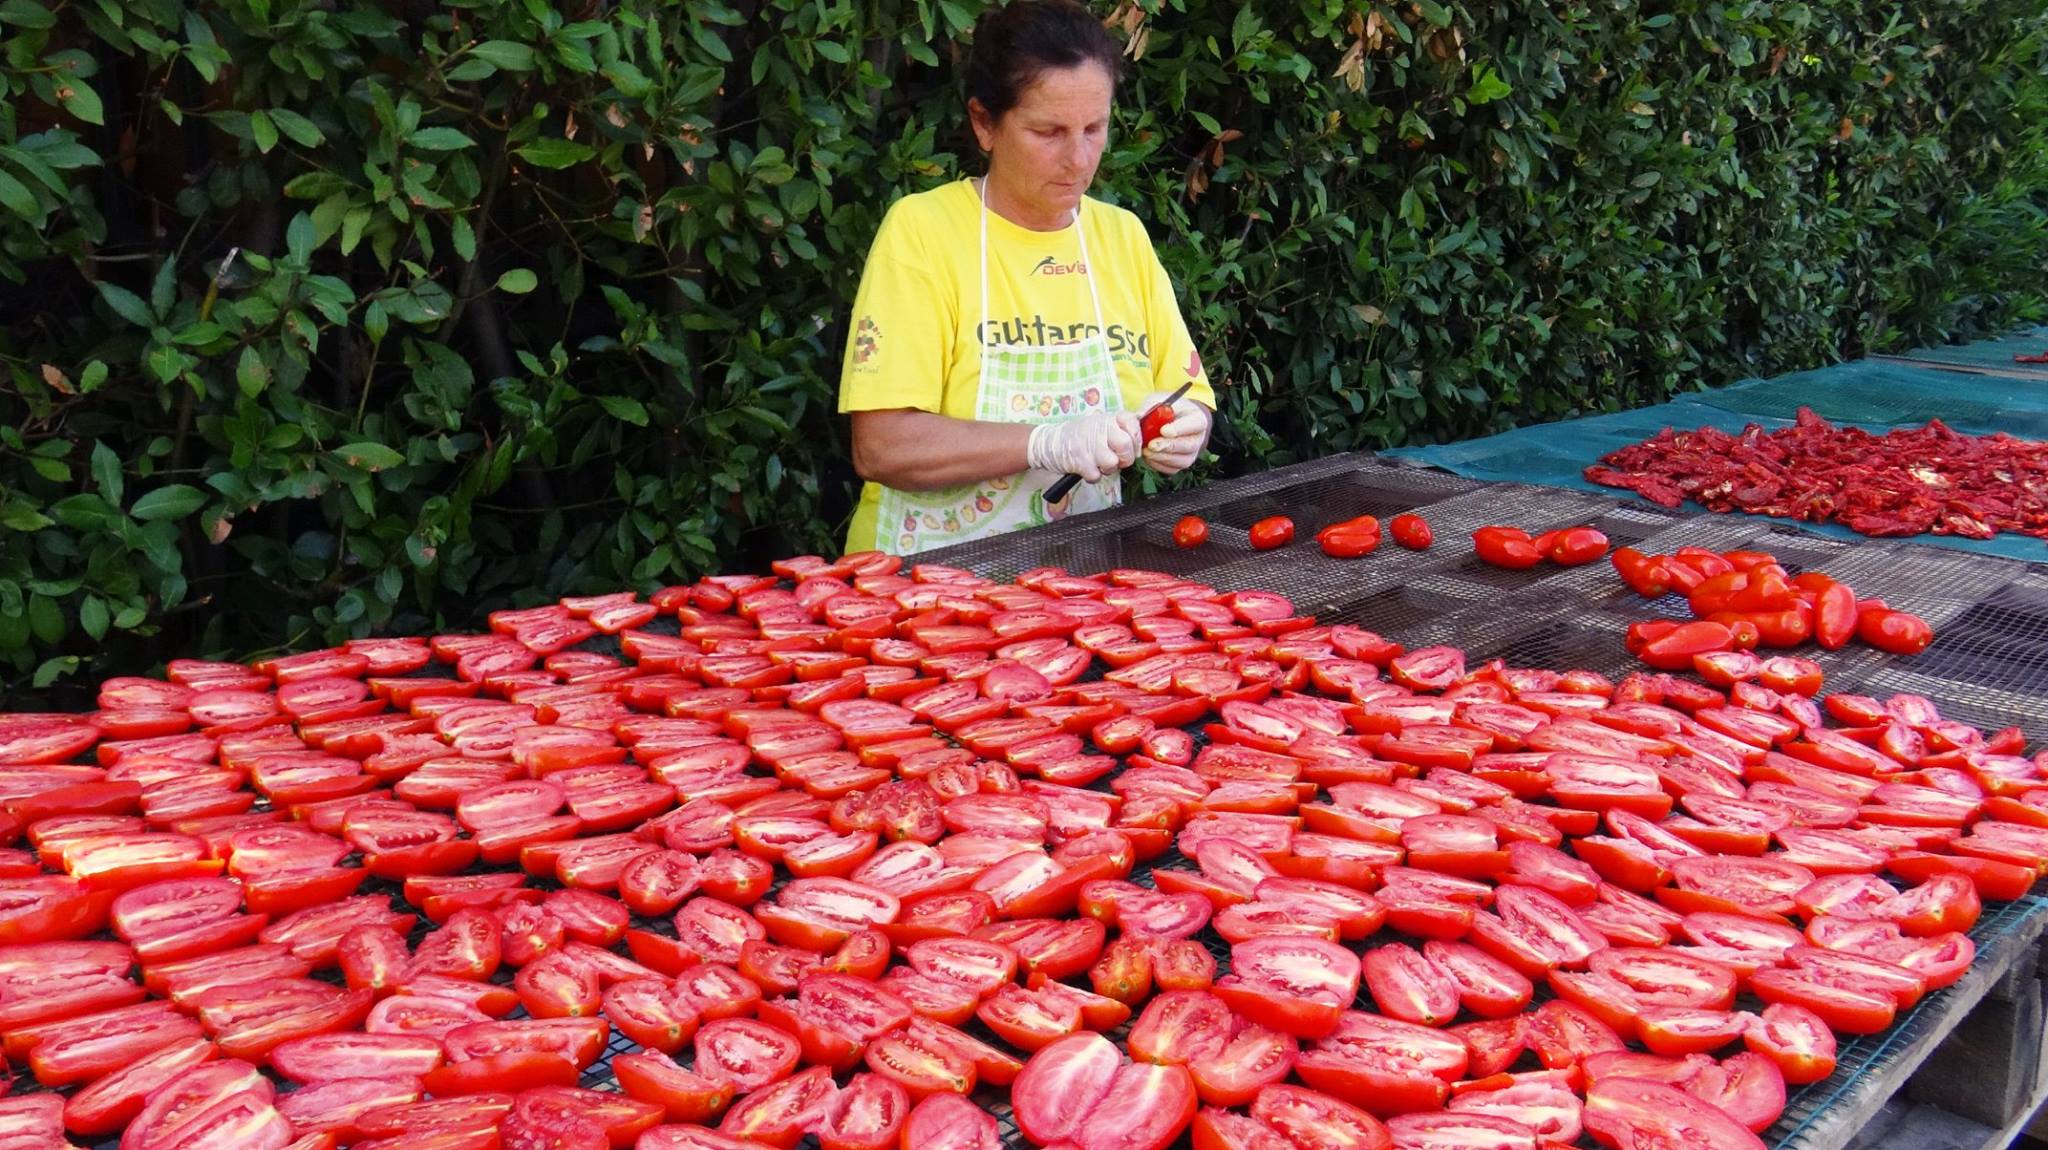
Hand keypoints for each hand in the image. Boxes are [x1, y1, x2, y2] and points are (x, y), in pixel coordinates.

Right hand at [1026, 412, 1140, 481]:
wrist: (1049, 442)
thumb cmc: (1080, 436)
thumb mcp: (1100, 425)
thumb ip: (1120, 431)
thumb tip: (1138, 448)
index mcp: (1107, 418)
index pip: (1132, 422)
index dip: (1136, 438)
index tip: (1132, 446)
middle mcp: (1099, 428)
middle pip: (1126, 445)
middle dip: (1125, 458)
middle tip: (1117, 460)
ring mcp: (1089, 445)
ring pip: (1112, 463)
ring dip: (1108, 469)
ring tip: (1098, 464)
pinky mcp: (1080, 461)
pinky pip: (1096, 475)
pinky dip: (1093, 476)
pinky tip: (1086, 468)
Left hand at [1140, 390, 1211, 474]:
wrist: (1172, 421)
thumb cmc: (1167, 410)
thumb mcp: (1160, 401)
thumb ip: (1152, 407)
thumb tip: (1140, 416)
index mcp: (1198, 419)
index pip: (1195, 425)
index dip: (1180, 429)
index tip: (1163, 430)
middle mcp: (1198, 438)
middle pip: (1188, 445)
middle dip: (1168, 446)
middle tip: (1152, 444)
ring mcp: (1191, 453)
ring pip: (1181, 461)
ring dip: (1162, 457)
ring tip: (1147, 451)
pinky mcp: (1181, 464)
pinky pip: (1172, 469)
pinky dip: (1159, 465)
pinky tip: (1149, 457)